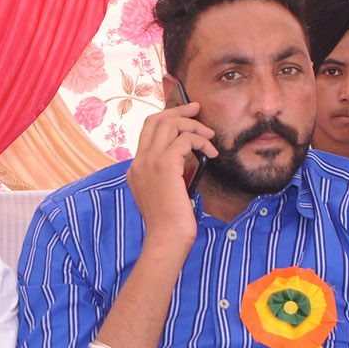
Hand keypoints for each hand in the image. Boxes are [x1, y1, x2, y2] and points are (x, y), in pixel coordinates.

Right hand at [128, 95, 215, 253]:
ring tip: (210, 137)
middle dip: (178, 110)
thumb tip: (186, 159)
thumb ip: (167, 176)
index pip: (148, 131)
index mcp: (136, 168)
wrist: (166, 239)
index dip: (167, 119)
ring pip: (169, 124)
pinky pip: (184, 139)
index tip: (186, 117)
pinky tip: (212, 153)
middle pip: (155, 120)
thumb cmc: (170, 223)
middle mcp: (139, 161)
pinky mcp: (165, 165)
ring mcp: (150, 162)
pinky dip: (201, 141)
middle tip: (196, 108)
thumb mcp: (164, 195)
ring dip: (194, 126)